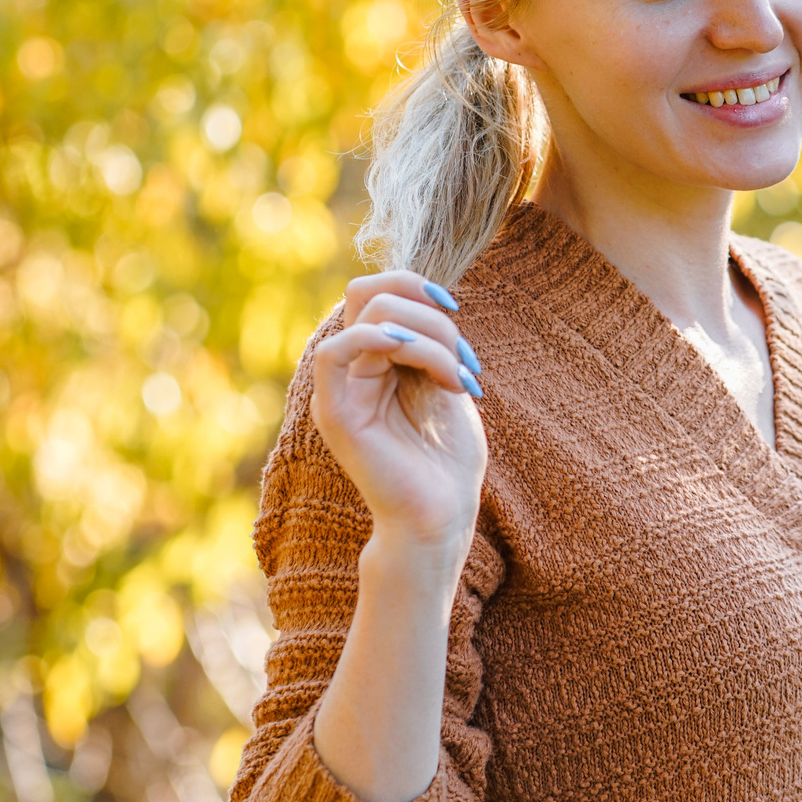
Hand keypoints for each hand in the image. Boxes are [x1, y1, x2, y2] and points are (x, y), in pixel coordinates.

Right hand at [309, 272, 487, 564]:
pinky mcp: (336, 415)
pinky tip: (420, 363)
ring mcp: (339, 392)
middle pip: (371, 294)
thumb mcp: (443, 382)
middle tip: (465, 362)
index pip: (374, 291)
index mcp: (372, 361)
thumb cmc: (448, 460)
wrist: (442, 516)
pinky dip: (377, 339)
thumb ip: (429, 341)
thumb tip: (429, 298)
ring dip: (428, 337)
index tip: (456, 310)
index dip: (413, 284)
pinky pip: (335, 353)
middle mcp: (349, 371)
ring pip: (369, 317)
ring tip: (458, 378)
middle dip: (431, 316)